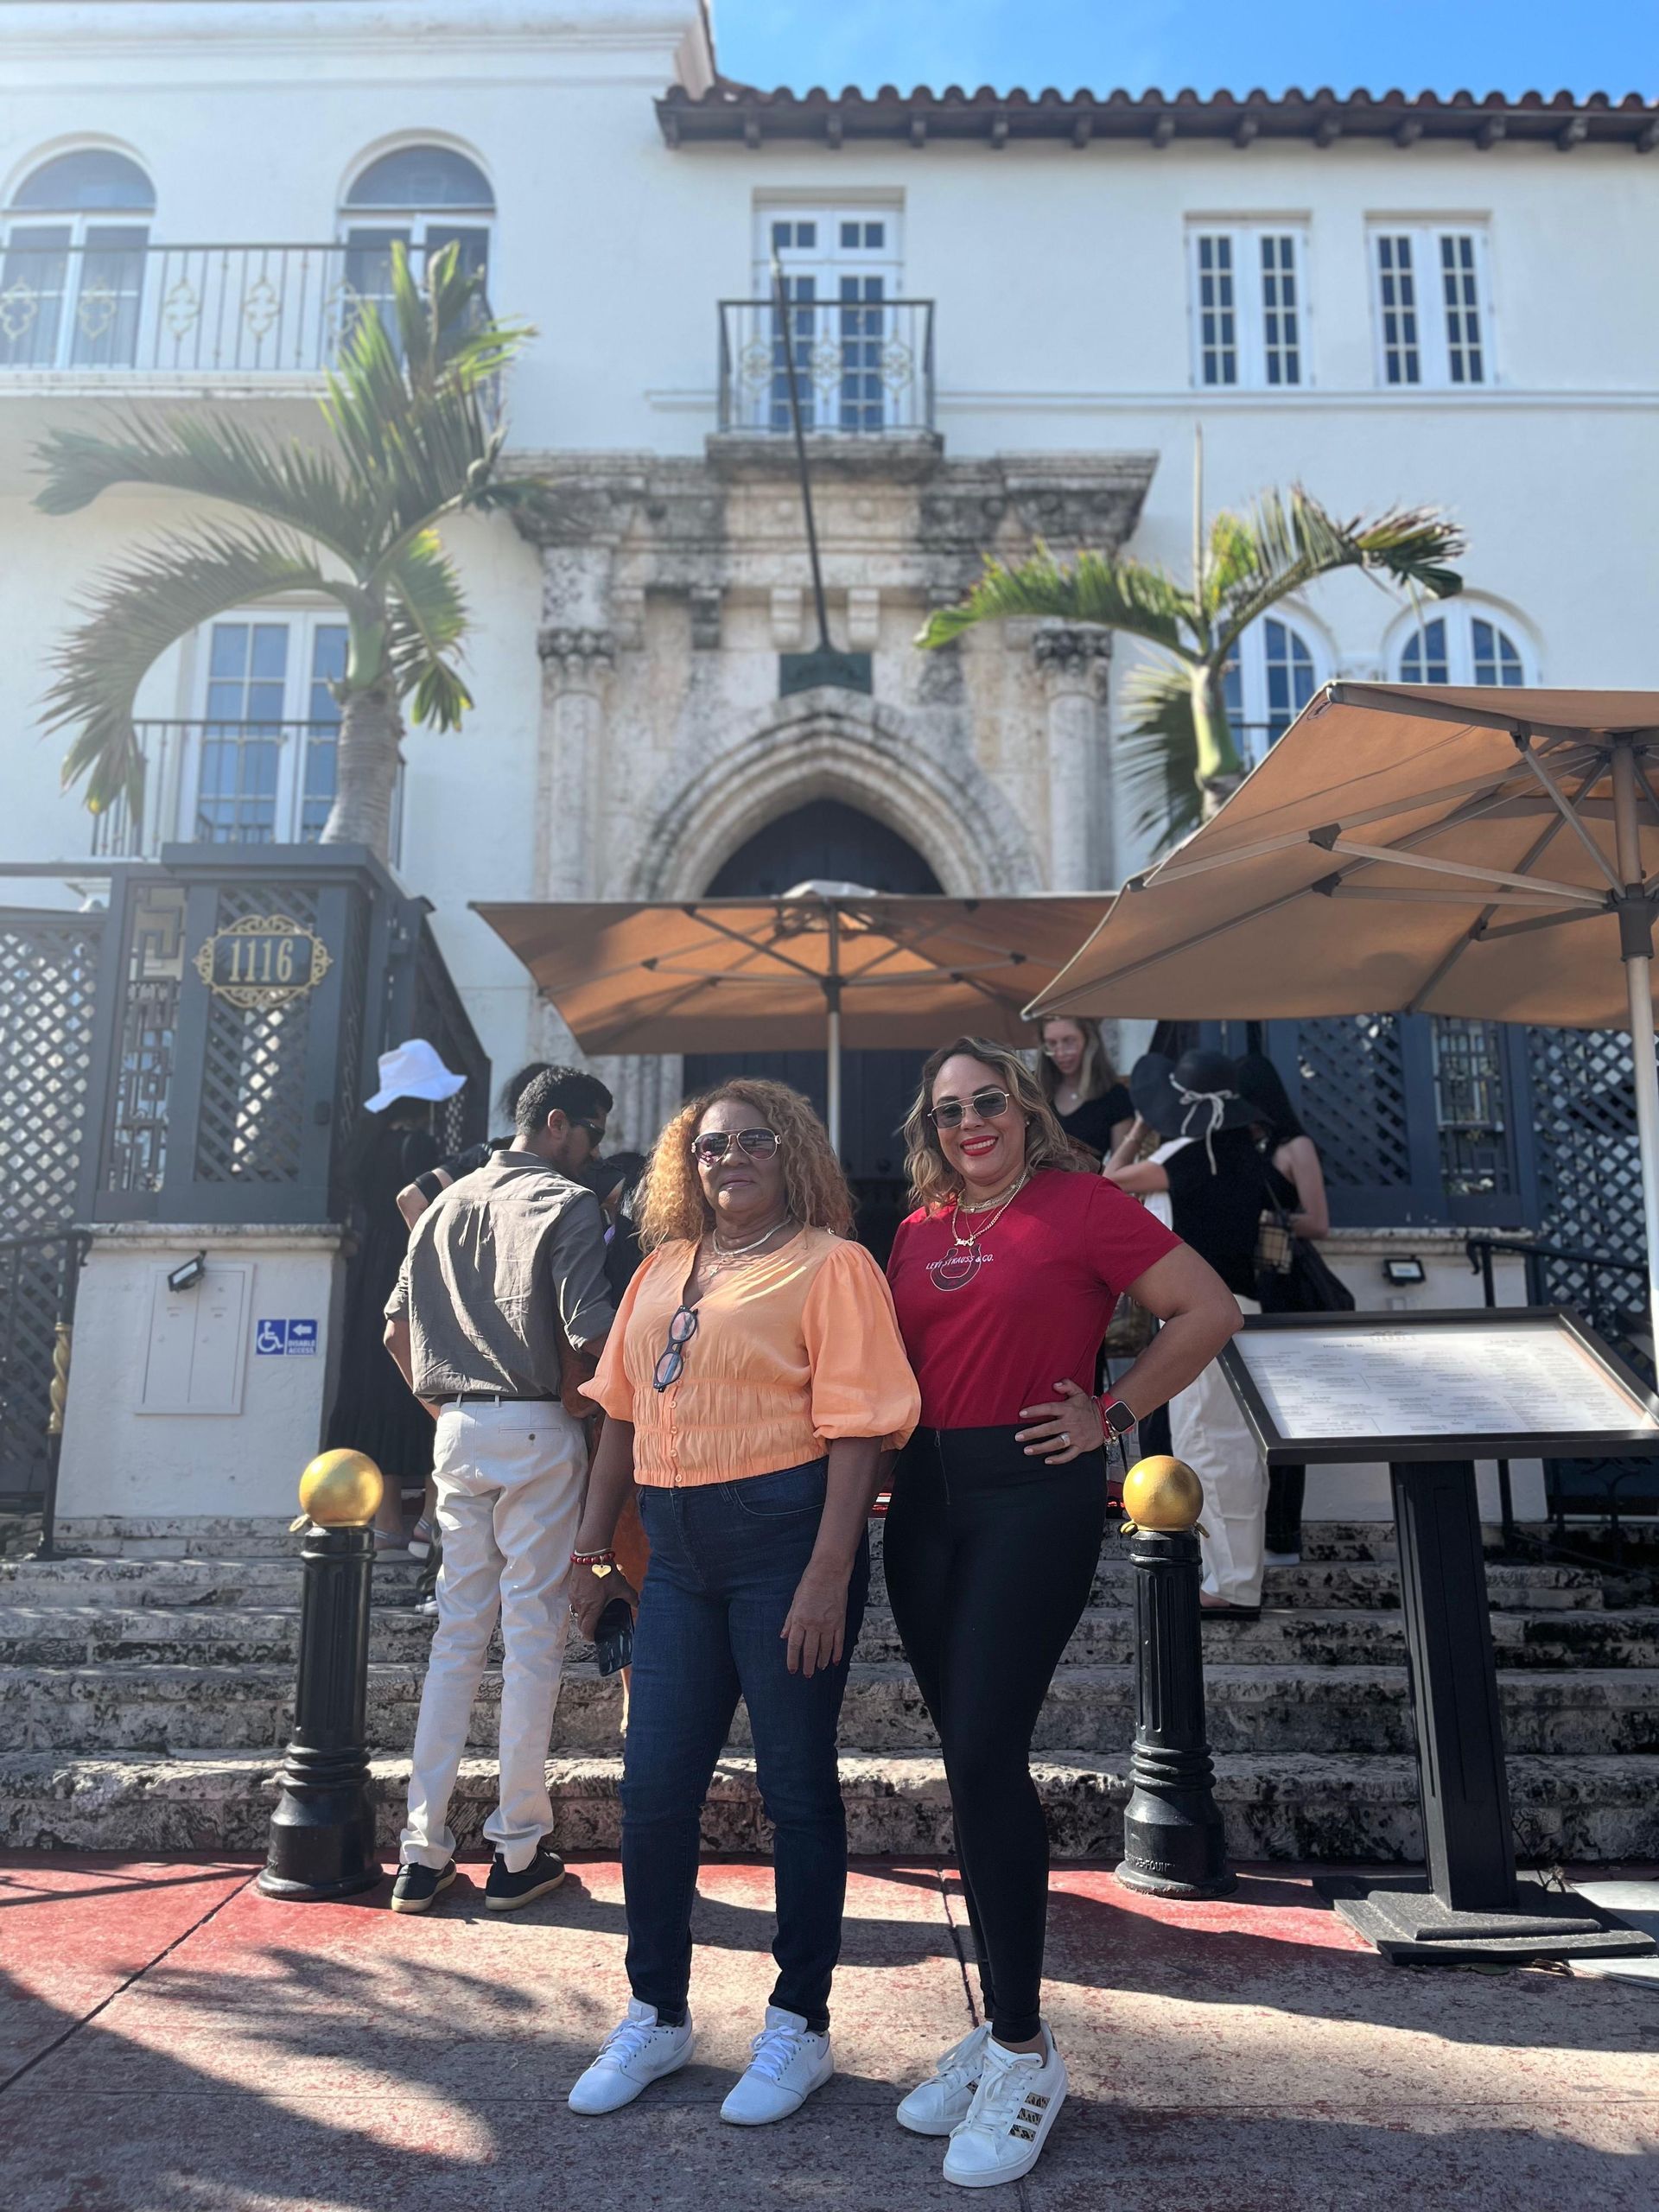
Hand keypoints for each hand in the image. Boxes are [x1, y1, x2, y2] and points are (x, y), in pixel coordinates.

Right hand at [570, 1561, 638, 1640]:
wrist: (591, 1555)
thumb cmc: (605, 1572)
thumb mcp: (622, 1586)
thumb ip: (631, 1597)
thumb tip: (638, 1604)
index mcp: (592, 1609)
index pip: (586, 1630)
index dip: (590, 1636)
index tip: (594, 1638)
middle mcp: (580, 1605)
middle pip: (581, 1623)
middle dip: (587, 1627)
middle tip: (595, 1626)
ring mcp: (574, 1597)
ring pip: (577, 1612)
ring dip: (584, 1614)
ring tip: (594, 1609)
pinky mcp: (572, 1589)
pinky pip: (575, 1602)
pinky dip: (581, 1603)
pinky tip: (590, 1596)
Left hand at [781, 1561, 849, 1678]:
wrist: (829, 1572)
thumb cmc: (809, 1583)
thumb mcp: (795, 1601)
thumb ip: (790, 1620)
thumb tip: (784, 1636)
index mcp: (799, 1619)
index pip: (794, 1645)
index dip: (793, 1660)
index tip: (792, 1670)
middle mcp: (813, 1624)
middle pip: (809, 1651)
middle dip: (808, 1665)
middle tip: (807, 1675)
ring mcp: (828, 1624)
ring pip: (825, 1649)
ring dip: (822, 1661)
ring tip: (820, 1668)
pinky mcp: (840, 1621)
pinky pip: (839, 1642)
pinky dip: (837, 1653)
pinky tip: (835, 1661)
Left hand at [1016, 1378, 1105, 1463]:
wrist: (1107, 1419)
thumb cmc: (1088, 1407)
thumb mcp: (1079, 1392)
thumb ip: (1067, 1385)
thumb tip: (1055, 1384)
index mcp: (1068, 1409)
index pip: (1049, 1409)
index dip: (1035, 1411)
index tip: (1021, 1414)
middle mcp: (1070, 1423)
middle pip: (1049, 1428)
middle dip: (1032, 1433)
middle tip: (1018, 1437)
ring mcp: (1075, 1436)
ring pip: (1056, 1443)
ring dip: (1041, 1448)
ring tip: (1027, 1450)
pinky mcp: (1080, 1446)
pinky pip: (1069, 1455)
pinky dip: (1058, 1459)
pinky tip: (1047, 1460)